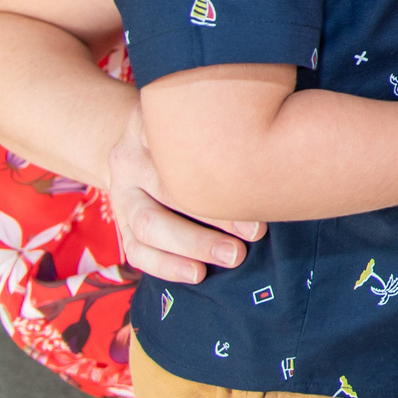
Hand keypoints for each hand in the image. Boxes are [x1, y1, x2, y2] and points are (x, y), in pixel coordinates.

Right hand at [108, 108, 262, 284]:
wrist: (139, 150)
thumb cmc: (189, 138)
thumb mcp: (198, 122)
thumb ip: (224, 133)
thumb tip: (277, 158)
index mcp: (150, 124)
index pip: (184, 149)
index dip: (225, 172)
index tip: (261, 191)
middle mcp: (128, 158)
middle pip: (168, 190)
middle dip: (216, 215)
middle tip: (256, 232)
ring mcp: (119, 193)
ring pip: (148, 225)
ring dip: (193, 244)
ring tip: (233, 257)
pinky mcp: (119, 224)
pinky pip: (136, 251)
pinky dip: (167, 266)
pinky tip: (197, 274)